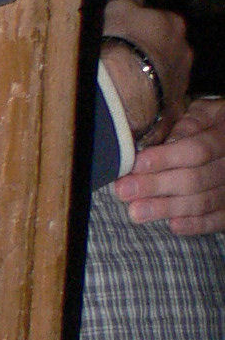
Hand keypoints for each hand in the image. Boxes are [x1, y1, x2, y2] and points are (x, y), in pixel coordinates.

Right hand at [99, 0, 193, 144]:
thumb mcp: (116, 8)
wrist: (121, 91)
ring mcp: (181, 82)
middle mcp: (184, 52)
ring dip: (150, 80)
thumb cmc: (119, 45)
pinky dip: (150, 106)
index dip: (142, 29)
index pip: (161, 21)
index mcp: (173, 24)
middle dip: (150, 55)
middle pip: (167, 51)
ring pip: (165, 78)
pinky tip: (132, 108)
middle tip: (125, 61)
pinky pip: (161, 106)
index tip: (126, 36)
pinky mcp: (172, 110)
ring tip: (125, 87)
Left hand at [115, 93, 224, 235]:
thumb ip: (185, 126)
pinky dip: (196, 224)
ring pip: (203, 201)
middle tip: (125, 191)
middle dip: (156, 186)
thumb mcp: (202, 114)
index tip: (136, 165)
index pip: (196, 151)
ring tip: (137, 211)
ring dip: (168, 208)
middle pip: (195, 179)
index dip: (165, 159)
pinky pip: (217, 220)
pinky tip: (173, 225)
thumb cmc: (210, 125)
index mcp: (223, 135)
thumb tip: (160, 143)